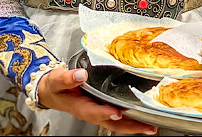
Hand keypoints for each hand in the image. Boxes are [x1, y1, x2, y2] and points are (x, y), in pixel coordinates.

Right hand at [37, 68, 156, 134]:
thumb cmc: (55, 86)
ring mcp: (97, 112)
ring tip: (150, 128)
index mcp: (79, 106)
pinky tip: (142, 119)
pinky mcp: (101, 109)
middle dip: (129, 127)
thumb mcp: (58, 79)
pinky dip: (130, 120)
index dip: (105, 113)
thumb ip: (68, 78)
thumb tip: (81, 74)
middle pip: (111, 123)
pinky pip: (116, 118)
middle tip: (147, 128)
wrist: (50, 91)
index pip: (93, 111)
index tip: (117, 112)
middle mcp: (90, 112)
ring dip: (133, 126)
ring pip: (116, 123)